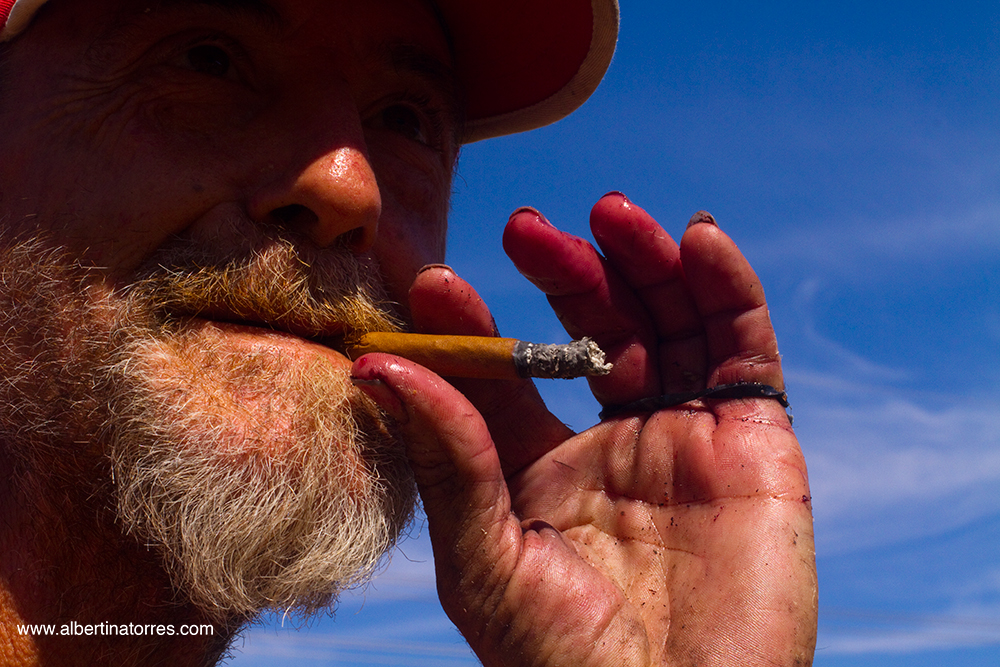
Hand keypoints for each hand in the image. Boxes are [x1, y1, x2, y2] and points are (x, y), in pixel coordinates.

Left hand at [351, 193, 817, 665]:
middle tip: (523, 226)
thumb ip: (445, 457)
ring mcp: (686, 434)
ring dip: (641, 261)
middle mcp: (614, 441)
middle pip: (594, 329)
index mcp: (543, 467)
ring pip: (669, 321)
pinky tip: (693, 239)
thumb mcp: (484, 557)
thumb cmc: (561, 661)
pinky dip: (726, 287)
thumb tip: (377, 366)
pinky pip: (744, 347)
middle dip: (562, 273)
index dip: (475, 324)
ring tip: (607, 213)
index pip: (507, 374)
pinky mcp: (755, 439)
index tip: (434, 280)